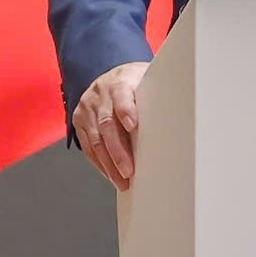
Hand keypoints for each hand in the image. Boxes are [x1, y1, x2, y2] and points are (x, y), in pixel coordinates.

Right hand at [73, 61, 148, 189]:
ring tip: (121, 179)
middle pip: (107, 123)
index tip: (133, 126)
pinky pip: (88, 146)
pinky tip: (110, 173)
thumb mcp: (146, 80)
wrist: (110, 76)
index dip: (126, 110)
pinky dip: (99, 162)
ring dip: (109, 163)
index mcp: (120, 82)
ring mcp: (87, 108)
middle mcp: (100, 94)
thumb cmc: (133, 83)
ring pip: (96, 140)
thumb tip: (175, 115)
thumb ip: (154, 95)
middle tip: (128, 170)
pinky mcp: (79, 121)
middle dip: (118, 151)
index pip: (121, 94)